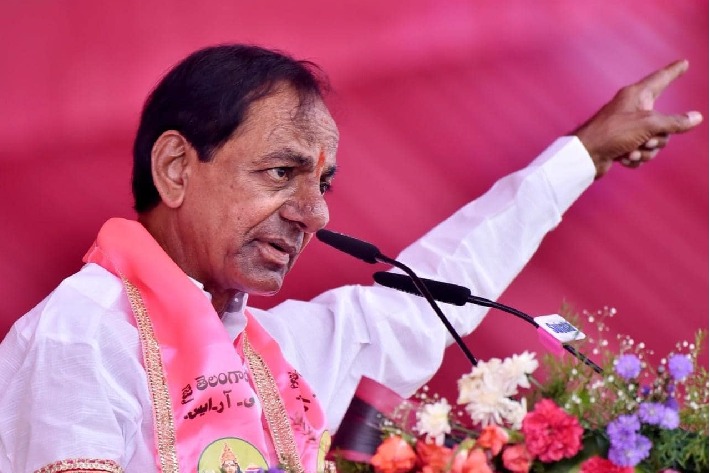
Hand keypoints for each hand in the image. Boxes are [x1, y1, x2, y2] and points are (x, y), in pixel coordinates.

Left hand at [574, 59, 702, 178]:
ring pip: (654, 141)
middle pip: (664, 123)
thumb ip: (674, 122)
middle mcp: (632, 109)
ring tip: (630, 151)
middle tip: (645, 140)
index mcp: (637, 95)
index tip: (683, 63)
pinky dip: (635, 158)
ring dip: (646, 150)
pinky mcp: (622, 144)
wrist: (586, 156)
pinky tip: (623, 158)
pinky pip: (642, 152)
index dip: (674, 71)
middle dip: (658, 138)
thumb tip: (696, 118)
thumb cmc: (612, 133)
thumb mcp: (648, 125)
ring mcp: (627, 128)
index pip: (661, 78)